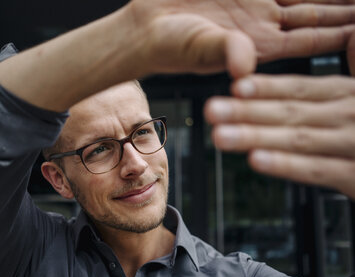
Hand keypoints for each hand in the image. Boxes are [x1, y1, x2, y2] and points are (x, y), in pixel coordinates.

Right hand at [130, 0, 354, 77]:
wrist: (148, 27)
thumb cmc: (170, 46)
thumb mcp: (200, 48)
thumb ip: (226, 51)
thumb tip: (245, 64)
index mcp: (262, 45)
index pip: (315, 38)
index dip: (346, 33)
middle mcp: (265, 24)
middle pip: (319, 14)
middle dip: (348, 9)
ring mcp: (256, 4)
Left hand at [204, 74, 354, 198]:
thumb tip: (353, 35)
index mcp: (350, 96)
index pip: (302, 88)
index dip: (268, 87)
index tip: (236, 86)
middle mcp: (351, 116)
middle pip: (293, 112)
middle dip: (248, 112)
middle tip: (211, 111)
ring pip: (299, 139)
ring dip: (256, 138)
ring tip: (220, 136)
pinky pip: (318, 171)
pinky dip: (288, 166)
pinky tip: (257, 161)